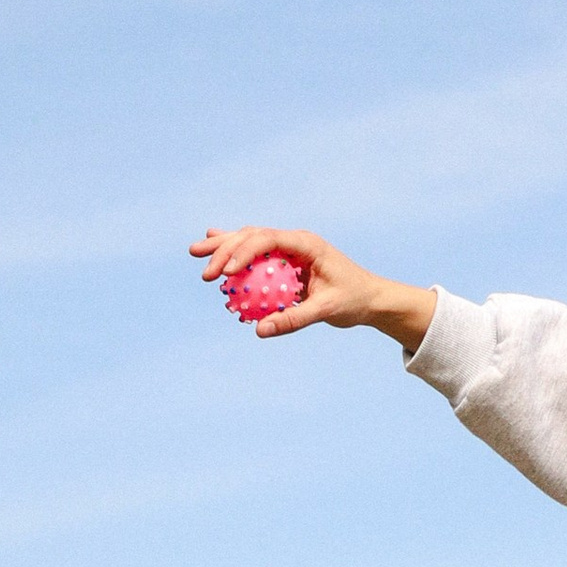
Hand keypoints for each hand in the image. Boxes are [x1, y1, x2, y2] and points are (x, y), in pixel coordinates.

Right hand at [191, 225, 436, 352]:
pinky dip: (236, 252)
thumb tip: (259, 330)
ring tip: (196, 252)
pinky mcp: (286, 259)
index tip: (227, 272)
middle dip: (225, 250)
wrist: (370, 297)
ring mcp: (289, 247)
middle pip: (253, 236)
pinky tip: (214, 244)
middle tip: (206, 272)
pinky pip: (257, 253)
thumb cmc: (353, 300)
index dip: (244, 252)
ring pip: (250, 240)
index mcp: (307, 244)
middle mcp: (295, 240)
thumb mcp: (325, 311)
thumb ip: (293, 319)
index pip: (268, 240)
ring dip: (224, 246)